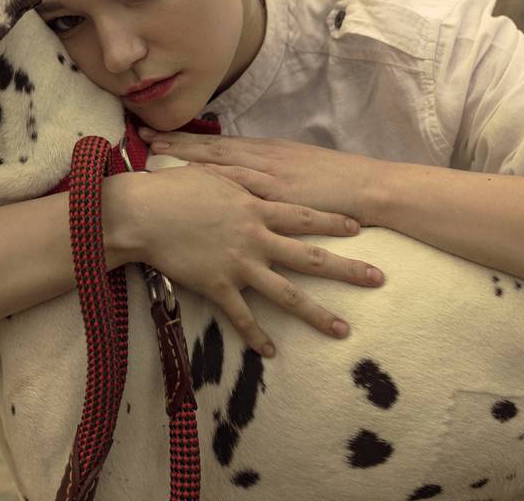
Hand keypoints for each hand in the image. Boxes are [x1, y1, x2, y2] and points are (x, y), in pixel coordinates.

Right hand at [101, 160, 382, 357]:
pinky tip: (271, 352)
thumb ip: (233, 179)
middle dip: (347, 269)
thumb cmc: (172, 186)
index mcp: (255, 207)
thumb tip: (242, 171)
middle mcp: (255, 237)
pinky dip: (257, 335)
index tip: (359, 229)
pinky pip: (242, 316)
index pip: (303, 216)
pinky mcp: (218, 286)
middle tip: (378, 279)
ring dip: (316, 313)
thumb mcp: (210, 174)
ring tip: (343, 331)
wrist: (144, 211)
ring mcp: (239, 264)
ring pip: (286, 293)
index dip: (332, 222)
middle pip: (310, 256)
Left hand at [137, 128, 379, 224]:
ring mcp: (270, 176)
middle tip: (142, 136)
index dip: (185, 141)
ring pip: (219, 162)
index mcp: (267, 152)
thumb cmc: (337, 184)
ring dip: (186, 158)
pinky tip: (192, 183)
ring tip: (154, 154)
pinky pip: (241, 187)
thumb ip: (270, 173)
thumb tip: (242, 177)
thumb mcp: (298, 170)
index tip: (156, 135)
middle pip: (211, 149)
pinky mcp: (279, 196)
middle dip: (175, 143)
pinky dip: (215, 182)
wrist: (370, 189)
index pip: (218, 145)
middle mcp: (264, 159)